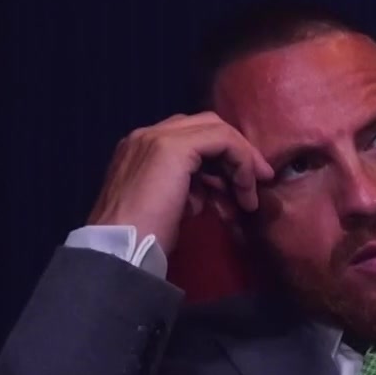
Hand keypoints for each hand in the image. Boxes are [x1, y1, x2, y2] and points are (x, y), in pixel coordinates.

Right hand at [85, 113, 274, 252]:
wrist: (119, 249)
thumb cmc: (143, 239)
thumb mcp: (169, 207)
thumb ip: (186, 189)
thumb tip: (209, 191)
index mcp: (140, 149)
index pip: (189, 137)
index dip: (220, 158)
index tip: (240, 186)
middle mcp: (145, 135)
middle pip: (204, 126)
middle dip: (235, 152)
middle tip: (255, 183)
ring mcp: (156, 137)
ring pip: (215, 128)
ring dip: (241, 160)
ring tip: (251, 197)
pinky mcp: (172, 147)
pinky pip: (222, 139)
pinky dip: (241, 161)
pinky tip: (245, 190)